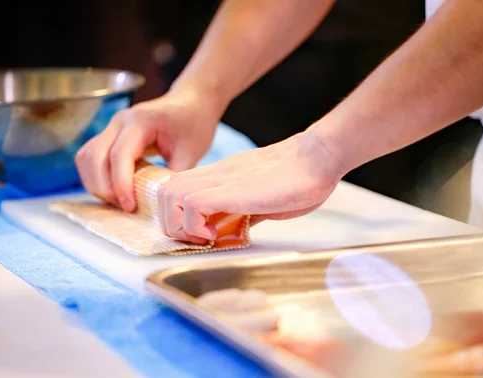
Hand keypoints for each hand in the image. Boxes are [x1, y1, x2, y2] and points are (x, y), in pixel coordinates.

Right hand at [75, 88, 223, 211]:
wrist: (191, 102)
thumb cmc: (194, 123)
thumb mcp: (191, 151)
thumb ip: (174, 177)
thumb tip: (160, 204)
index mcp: (141, 120)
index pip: (119, 154)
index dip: (121, 184)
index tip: (129, 206)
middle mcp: (120, 121)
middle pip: (94, 156)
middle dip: (104, 187)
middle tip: (125, 207)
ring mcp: (111, 127)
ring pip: (86, 158)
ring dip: (96, 183)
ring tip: (119, 201)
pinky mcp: (109, 136)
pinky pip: (90, 158)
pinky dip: (96, 177)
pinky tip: (115, 191)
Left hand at [156, 131, 342, 241]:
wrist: (318, 157)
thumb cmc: (301, 177)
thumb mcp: (265, 199)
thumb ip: (245, 210)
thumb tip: (237, 226)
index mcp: (223, 176)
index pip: (179, 189)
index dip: (178, 214)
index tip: (199, 234)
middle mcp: (215, 174)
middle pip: (164, 192)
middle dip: (171, 222)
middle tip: (196, 238)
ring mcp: (221, 179)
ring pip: (169, 195)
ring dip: (179, 224)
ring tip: (204, 237)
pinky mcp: (230, 189)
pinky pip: (191, 205)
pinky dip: (195, 225)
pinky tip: (216, 234)